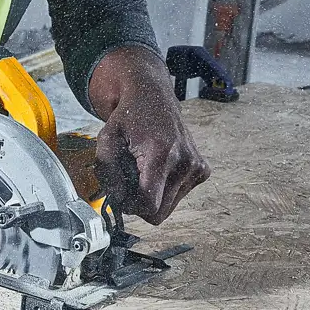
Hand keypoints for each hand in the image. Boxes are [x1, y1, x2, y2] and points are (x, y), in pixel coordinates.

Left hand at [88, 45, 209, 224]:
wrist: (153, 97)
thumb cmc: (129, 118)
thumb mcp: (107, 140)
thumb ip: (107, 173)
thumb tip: (118, 200)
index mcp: (161, 154)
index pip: (149, 205)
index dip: (131, 206)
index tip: (122, 194)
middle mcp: (185, 162)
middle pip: (160, 212)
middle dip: (141, 203)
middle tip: (131, 181)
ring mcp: (196, 167)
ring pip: (170, 207)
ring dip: (154, 195)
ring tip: (145, 170)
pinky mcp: (203, 170)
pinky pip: (180, 196)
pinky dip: (166, 189)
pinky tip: (159, 168)